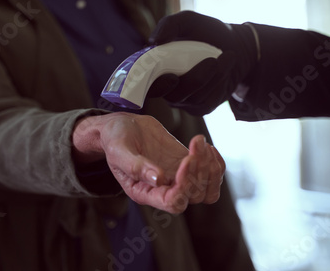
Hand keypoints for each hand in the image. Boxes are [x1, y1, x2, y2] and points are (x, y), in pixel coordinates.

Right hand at [72, 112, 225, 213]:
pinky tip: (204, 145)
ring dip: (211, 168)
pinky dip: (215, 162)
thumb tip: (158, 179)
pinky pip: (210, 175)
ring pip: (207, 190)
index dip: (185, 185)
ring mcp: (177, 177)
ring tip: (200, 144)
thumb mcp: (118, 150)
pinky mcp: (185, 164)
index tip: (186, 160)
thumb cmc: (114, 139)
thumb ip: (134, 166)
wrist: (121, 127)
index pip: (173, 202)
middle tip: (195, 145)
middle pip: (194, 195)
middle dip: (200, 170)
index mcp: (144, 192)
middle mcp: (163, 189)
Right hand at [148, 10, 259, 114]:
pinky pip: (207, 102)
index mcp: (155, 69)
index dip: (157, 86)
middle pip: (173, 96)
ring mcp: (184, 100)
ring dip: (214, 78)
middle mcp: (166, 88)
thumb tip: (153, 41)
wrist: (233, 44)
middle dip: (195, 80)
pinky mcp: (201, 106)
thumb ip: (168, 25)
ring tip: (228, 56)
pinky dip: (220, 84)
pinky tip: (227, 68)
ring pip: (194, 98)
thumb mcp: (187, 21)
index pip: (145, 87)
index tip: (173, 77)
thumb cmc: (205, 31)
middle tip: (213, 61)